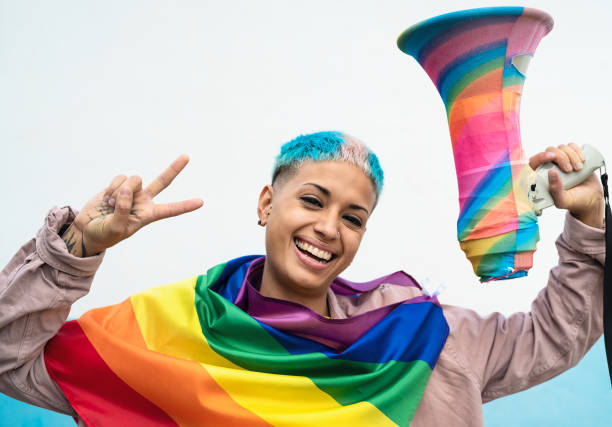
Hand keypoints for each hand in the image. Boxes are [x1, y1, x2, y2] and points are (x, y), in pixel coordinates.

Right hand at [61, 155, 203, 256]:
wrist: (88, 228)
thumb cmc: (106, 233)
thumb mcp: (117, 228)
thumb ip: (123, 210)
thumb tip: (127, 189)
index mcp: (149, 215)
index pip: (170, 210)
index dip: (185, 206)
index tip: (201, 202)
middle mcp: (144, 200)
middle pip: (163, 181)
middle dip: (174, 168)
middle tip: (187, 156)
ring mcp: (132, 191)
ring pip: (135, 179)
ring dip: (121, 190)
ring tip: (112, 205)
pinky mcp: (119, 184)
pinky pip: (121, 177)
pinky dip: (113, 187)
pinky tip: (107, 198)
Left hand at [529, 143, 603, 227]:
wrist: (591, 198)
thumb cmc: (573, 200)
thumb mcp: (563, 200)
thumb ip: (555, 190)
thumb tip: (551, 172)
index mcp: (541, 177)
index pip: (533, 162)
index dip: (540, 156)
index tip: (552, 157)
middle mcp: (549, 166)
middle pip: (549, 151)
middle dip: (561, 158)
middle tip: (569, 170)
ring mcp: (560, 160)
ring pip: (561, 147)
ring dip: (572, 156)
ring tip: (579, 169)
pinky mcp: (572, 156)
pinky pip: (572, 146)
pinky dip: (577, 150)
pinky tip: (583, 160)